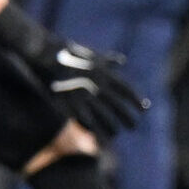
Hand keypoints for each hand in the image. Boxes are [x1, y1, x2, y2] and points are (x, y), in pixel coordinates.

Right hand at [0, 4, 148, 140]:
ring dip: (112, 126)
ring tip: (116, 133)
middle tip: (133, 126)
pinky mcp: (69, 103)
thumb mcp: (91, 54)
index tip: (144, 108)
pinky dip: (92, 128)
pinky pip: (85, 121)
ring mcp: (83, 95)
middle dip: (127, 117)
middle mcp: (96, 85)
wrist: (44, 54)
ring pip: (103, 116)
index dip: (135, 100)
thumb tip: (121, 61)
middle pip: (117, 106)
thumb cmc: (68, 53)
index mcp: (103, 72)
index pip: (125, 89)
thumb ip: (107, 60)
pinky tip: (96, 135)